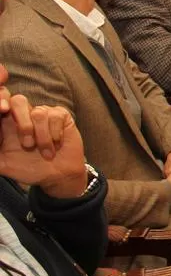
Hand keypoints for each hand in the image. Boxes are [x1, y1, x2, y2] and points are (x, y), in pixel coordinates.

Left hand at [0, 65, 86, 198]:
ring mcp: (43, 113)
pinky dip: (55, 135)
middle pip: (18, 100)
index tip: (2, 110)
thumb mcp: (3, 164)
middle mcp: (24, 114)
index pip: (2, 100)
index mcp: (6, 122)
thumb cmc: (28, 168)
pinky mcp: (60, 115)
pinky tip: (56, 145)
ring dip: (42, 138)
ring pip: (38, 113)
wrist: (57, 176)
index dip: (1, 98)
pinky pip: (55, 117)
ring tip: (45, 153)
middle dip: (24, 125)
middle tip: (28, 145)